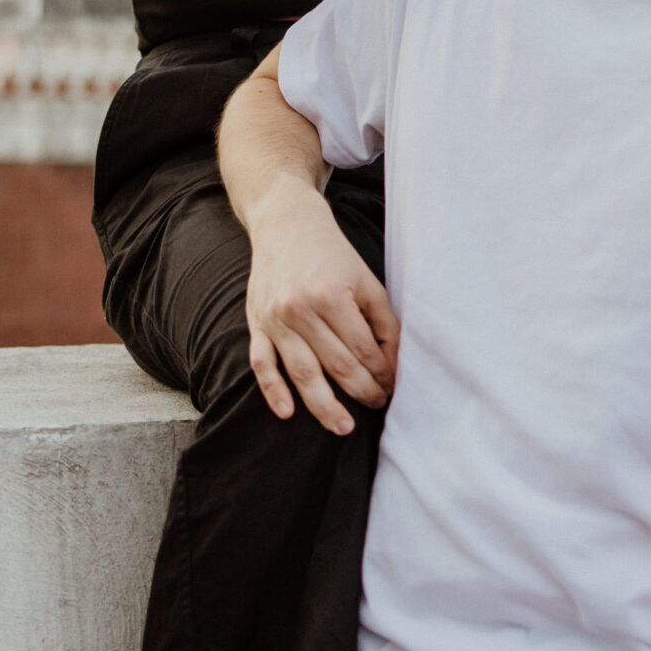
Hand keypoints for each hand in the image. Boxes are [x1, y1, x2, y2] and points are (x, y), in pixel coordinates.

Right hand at [244, 176, 399, 436]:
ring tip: (345, 427)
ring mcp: (275, 319)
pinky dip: (273, 390)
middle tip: (379, 404)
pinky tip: (288, 413)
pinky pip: (262, 364)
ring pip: (302, 373)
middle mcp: (301, 310)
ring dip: (325, 406)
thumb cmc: (331, 253)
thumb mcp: (365, 279)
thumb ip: (382, 320)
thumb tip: (392, 363)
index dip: (382, 372)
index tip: (393, 387)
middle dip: (363, 391)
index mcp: (332, 295)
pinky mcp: (256, 323)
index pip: (364, 349)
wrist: (284, 223)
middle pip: (337, 366)